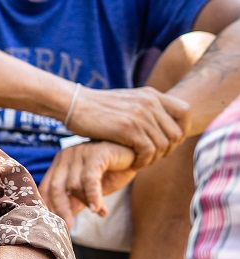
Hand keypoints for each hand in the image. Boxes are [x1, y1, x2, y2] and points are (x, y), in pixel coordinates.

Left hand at [39, 140, 138, 227]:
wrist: (136, 155)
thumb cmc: (111, 172)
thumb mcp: (89, 189)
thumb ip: (75, 201)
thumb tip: (61, 222)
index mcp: (60, 164)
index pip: (46, 187)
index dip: (46, 206)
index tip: (50, 224)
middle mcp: (66, 156)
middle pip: (55, 187)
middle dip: (60, 209)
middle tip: (66, 227)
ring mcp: (80, 153)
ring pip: (74, 185)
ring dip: (86, 202)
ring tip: (98, 211)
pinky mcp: (95, 154)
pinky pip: (90, 179)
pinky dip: (93, 196)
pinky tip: (97, 209)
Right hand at [66, 85, 187, 167]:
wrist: (74, 104)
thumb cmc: (96, 107)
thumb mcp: (126, 101)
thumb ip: (145, 108)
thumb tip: (160, 124)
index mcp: (152, 94)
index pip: (185, 112)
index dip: (181, 130)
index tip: (167, 142)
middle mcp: (150, 102)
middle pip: (176, 134)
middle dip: (167, 150)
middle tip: (151, 157)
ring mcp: (140, 115)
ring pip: (163, 145)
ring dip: (153, 159)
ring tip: (140, 161)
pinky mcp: (129, 128)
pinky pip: (148, 151)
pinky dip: (143, 161)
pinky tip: (132, 163)